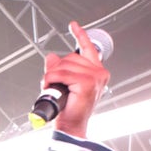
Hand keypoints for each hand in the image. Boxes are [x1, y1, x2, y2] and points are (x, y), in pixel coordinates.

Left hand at [44, 21, 109, 137]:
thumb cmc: (70, 109)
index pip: (88, 48)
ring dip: (52, 76)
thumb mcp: (63, 84)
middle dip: (57, 69)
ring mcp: (95, 77)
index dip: (80, 35)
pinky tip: (53, 87)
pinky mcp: (87, 82)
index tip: (73, 25)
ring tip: (54, 89)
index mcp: (97, 72)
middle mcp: (99, 73)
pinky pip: (61, 73)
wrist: (71, 126)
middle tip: (53, 83)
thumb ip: (59, 68)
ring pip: (64, 65)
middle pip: (70, 57)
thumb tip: (51, 57)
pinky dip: (52, 80)